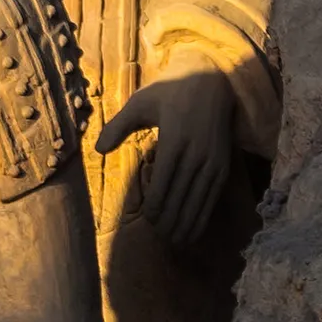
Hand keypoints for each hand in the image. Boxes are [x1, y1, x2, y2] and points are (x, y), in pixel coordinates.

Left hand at [97, 66, 236, 239]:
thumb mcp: (139, 103)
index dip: (156, 205)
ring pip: (199, 199)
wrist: (211, 80)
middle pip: (182, 196)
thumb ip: (118, 127)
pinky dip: (204, 213)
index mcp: (174, 140)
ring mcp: (212, 161)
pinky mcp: (223, 164)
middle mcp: (196, 154)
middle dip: (171, 220)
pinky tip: (196, 227)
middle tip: (161, 237)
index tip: (148, 220)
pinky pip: (212, 195)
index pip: (164, 182)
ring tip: (177, 241)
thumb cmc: (169, 91)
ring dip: (189, 222)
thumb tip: (98, 150)